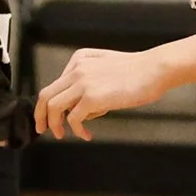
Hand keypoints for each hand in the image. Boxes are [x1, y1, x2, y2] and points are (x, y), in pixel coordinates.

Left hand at [35, 45, 166, 140]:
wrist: (154, 69)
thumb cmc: (138, 72)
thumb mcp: (107, 68)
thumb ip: (90, 82)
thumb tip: (81, 109)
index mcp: (79, 60)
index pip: (55, 84)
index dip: (49, 104)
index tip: (52, 118)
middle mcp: (77, 69)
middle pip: (45, 95)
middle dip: (40, 116)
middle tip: (43, 129)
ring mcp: (83, 83)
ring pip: (53, 107)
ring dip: (54, 124)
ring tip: (61, 135)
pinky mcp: (92, 97)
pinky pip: (73, 119)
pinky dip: (77, 130)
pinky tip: (86, 135)